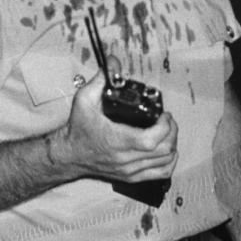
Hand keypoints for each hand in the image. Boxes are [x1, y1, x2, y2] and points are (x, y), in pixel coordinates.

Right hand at [63, 67, 178, 182]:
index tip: (164, 115)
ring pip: (165, 162)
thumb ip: (100, 80)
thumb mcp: (84, 100)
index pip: (152, 140)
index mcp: (117, 141)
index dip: (165, 126)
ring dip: (172, 145)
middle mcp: (125, 158)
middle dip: (172, 132)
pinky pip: (160, 174)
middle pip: (164, 150)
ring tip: (167, 133)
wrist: (68, 154)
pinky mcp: (131, 177)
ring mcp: (129, 170)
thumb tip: (113, 62)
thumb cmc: (77, 130)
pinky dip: (169, 162)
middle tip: (167, 121)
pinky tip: (166, 150)